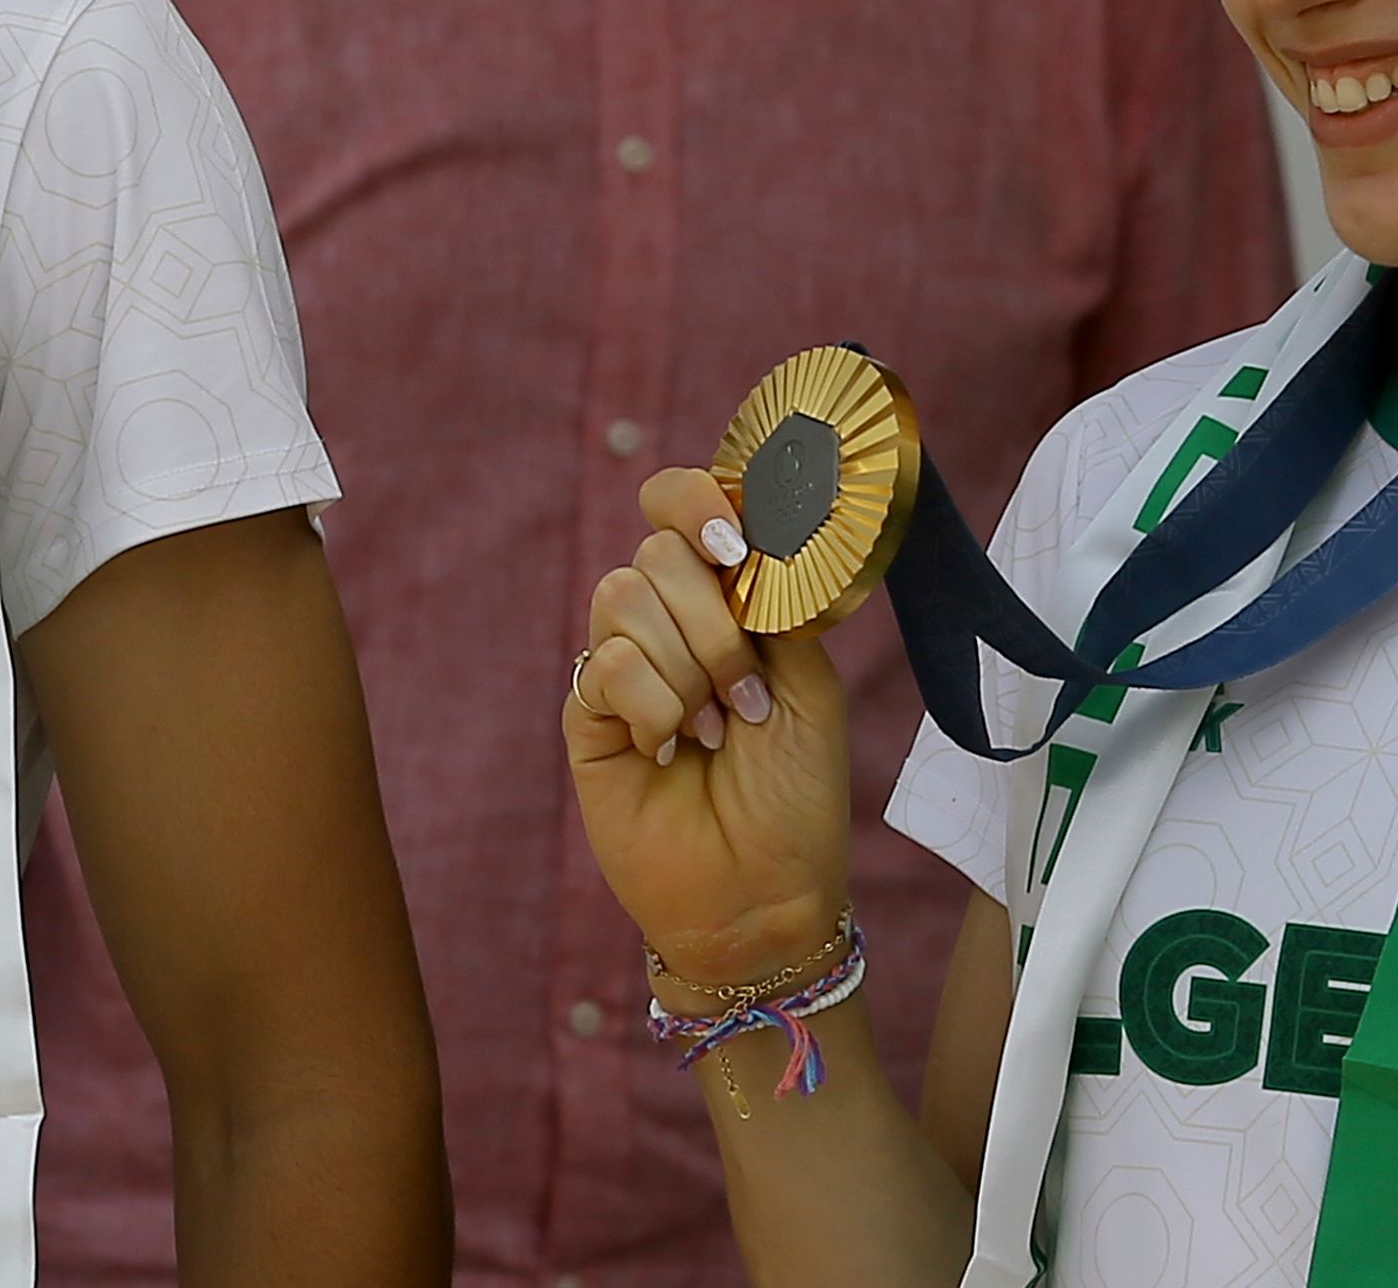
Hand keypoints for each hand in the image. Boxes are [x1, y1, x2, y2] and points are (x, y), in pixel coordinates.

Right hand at [564, 466, 856, 989]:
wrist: (762, 895)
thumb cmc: (796, 799)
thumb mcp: (810, 687)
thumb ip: (777, 602)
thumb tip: (749, 532)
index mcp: (724, 603)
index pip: (681, 508)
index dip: (696, 502)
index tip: (734, 543)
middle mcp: (668, 623)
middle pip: (657, 551)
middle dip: (714, 624)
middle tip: (743, 697)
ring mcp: (622, 665)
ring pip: (622, 596)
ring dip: (685, 668)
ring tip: (710, 730)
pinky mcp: (587, 713)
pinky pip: (605, 664)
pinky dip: (651, 705)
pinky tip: (668, 749)